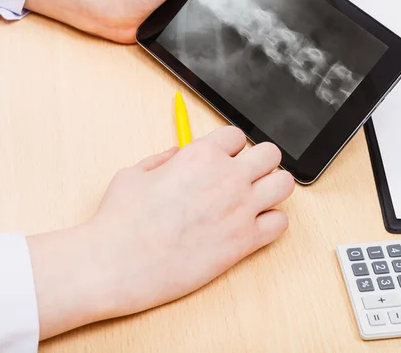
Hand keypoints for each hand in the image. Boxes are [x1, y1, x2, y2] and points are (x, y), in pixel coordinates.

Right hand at [27, 127, 294, 338]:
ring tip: (255, 199)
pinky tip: (252, 226)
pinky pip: (281, 223)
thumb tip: (180, 154)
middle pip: (270, 153)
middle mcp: (227, 177)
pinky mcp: (245, 242)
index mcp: (201, 155)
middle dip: (259, 161)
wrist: (115, 264)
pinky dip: (271, 222)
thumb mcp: (136, 173)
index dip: (230, 147)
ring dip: (272, 188)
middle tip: (245, 176)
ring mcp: (240, 209)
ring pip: (285, 184)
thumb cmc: (120, 219)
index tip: (224, 159)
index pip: (237, 135)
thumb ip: (165, 159)